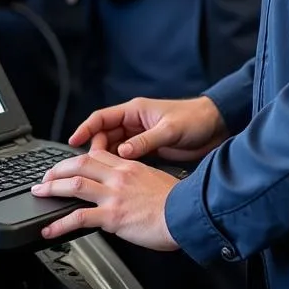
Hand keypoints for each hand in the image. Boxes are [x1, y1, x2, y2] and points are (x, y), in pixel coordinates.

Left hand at [31, 149, 179, 249]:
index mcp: (128, 166)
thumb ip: (136, 179)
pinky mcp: (112, 216)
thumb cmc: (177, 201)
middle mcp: (117, 176)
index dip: (78, 158)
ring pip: (74, 185)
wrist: (186, 214)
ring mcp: (113, 195)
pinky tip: (49, 230)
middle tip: (44, 177)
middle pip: (79, 164)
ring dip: (52, 189)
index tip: (67, 165)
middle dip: (57, 169)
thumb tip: (127, 188)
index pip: (96, 154)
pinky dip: (59, 224)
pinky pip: (79, 218)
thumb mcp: (154, 179)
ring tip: (39, 193)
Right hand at [70, 96, 227, 162]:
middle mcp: (134, 122)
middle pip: (103, 135)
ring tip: (95, 175)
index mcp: (135, 111)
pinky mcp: (148, 149)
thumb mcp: (169, 130)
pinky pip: (125, 157)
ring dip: (104, 160)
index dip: (85, 129)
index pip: (101, 118)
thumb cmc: (194, 120)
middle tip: (82, 166)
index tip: (73, 141)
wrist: (215, 126)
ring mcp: (140, 136)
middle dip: (91, 149)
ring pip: (113, 148)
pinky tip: (114, 177)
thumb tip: (122, 153)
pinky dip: (117, 165)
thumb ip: (145, 142)